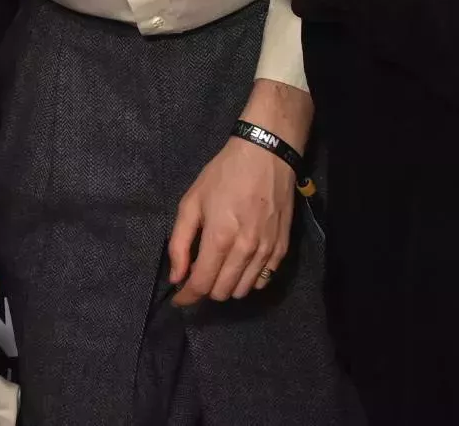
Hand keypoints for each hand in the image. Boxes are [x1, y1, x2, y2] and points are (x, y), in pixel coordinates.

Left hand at [167, 82, 305, 304]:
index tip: (178, 299)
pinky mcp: (282, 249)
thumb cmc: (223, 176)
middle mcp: (246, 251)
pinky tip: (239, 265)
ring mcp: (267, 252)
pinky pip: (264, 280)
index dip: (187, 297)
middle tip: (196, 274)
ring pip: (244, 290)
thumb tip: (176, 276)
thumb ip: (179, 242)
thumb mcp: (191, 202)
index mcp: (219, 239)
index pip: (201, 284)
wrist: (266, 158)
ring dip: (226, 286)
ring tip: (217, 269)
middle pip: (222, 292)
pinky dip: (248, 280)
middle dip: (205, 289)